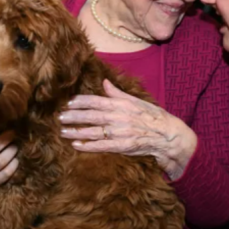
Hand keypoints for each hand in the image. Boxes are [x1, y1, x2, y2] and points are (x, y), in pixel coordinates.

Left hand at [59, 79, 196, 178]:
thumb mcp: (136, 101)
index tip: (69, 103)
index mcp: (121, 104)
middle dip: (74, 116)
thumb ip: (118, 93)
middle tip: (60, 117)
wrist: (168, 135)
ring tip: (63, 131)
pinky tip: (76, 145)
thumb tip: (105, 82)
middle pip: (91, 115)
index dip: (80, 102)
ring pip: (93, 131)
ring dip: (77, 131)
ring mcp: (120, 132)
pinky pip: (101, 146)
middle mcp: (118, 117)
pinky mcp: (122, 146)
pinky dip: (88, 146)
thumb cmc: (152, 116)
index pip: (96, 101)